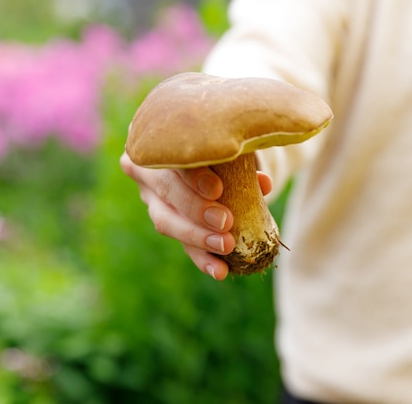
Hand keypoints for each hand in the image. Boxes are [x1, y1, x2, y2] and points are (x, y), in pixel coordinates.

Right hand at [120, 151, 271, 280]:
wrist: (208, 149)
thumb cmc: (217, 139)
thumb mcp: (228, 144)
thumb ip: (243, 159)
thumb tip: (263, 184)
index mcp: (159, 141)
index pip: (171, 158)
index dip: (193, 177)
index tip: (217, 190)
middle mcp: (147, 170)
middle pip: (166, 191)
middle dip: (196, 210)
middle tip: (225, 222)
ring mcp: (151, 199)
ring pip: (166, 222)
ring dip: (198, 238)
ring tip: (226, 247)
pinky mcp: (167, 223)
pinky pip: (181, 244)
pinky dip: (203, 259)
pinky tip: (221, 272)